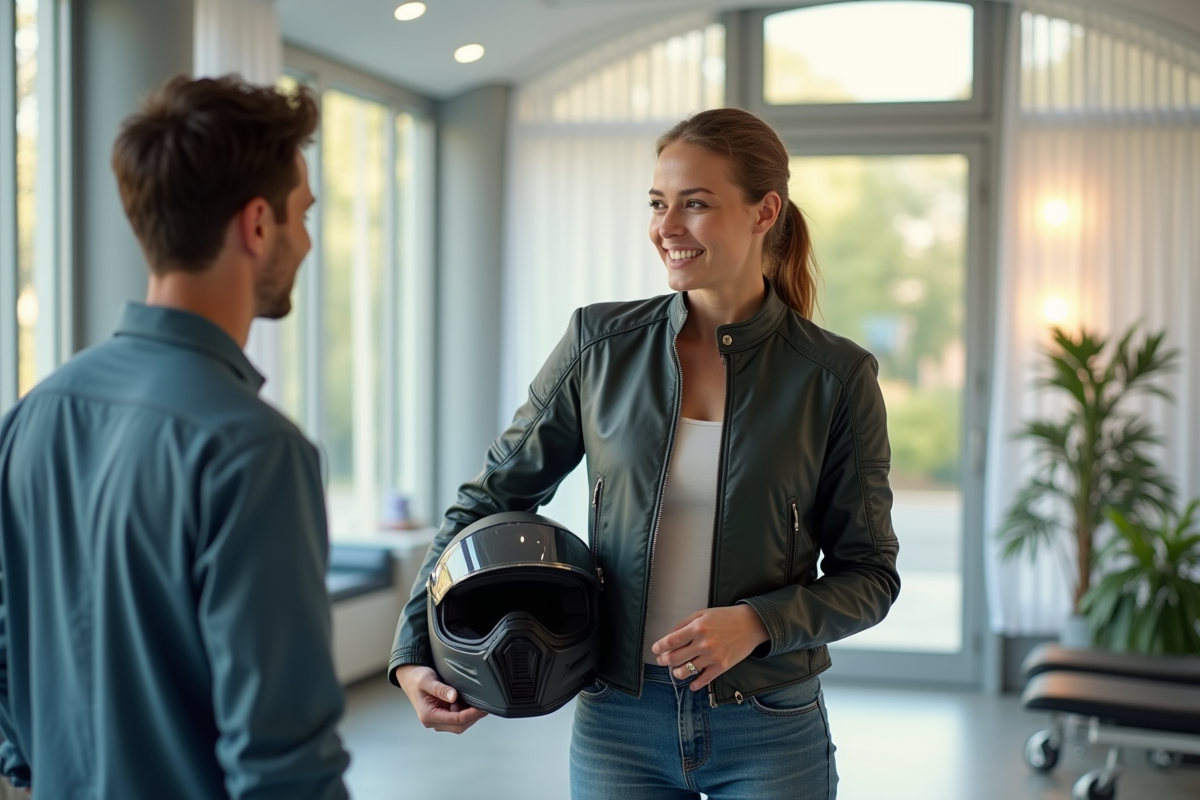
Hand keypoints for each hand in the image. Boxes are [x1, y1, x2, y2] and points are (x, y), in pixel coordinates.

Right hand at [393, 665, 487, 733]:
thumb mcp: (427, 680)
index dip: (470, 715)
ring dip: (470, 715)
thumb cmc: (416, 678)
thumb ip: (441, 689)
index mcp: (428, 716)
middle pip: (459, 726)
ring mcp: (438, 719)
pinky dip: (466, 712)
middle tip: (486, 706)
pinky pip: (457, 718)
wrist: (409, 677)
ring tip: (480, 703)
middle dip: (473, 717)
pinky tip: (472, 702)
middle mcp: (433, 721)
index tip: (481, 708)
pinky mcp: (442, 715)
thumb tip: (454, 697)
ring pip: (459, 724)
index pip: (455, 720)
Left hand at [651, 605, 769, 690]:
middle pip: (674, 658)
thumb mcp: (702, 614)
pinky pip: (703, 680)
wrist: (750, 625)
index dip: (659, 647)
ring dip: (676, 672)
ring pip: (686, 671)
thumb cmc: (725, 617)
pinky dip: (694, 684)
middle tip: (661, 660)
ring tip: (676, 670)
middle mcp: (704, 643)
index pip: (671, 641)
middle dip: (664, 660)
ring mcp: (712, 657)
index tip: (655, 649)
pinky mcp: (721, 667)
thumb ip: (684, 625)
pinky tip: (691, 683)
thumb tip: (669, 636)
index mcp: (697, 628)